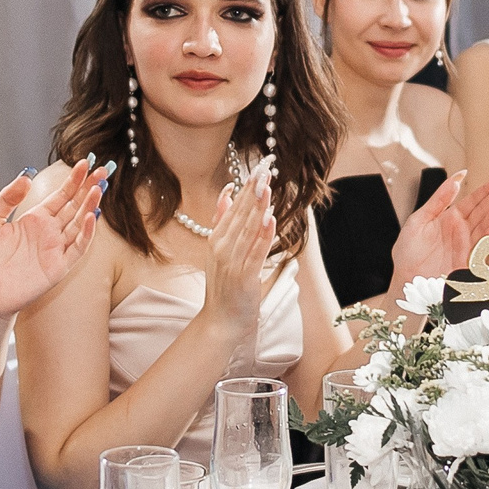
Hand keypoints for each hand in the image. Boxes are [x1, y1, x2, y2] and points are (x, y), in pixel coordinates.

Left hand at [0, 160, 109, 316]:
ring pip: (79, 223)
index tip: (85, 163)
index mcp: (34, 219)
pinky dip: (86, 233)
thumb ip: (7, 198)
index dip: (73, 180)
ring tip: (99, 188)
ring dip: (90, 206)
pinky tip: (91, 216)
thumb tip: (26, 176)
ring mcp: (55, 249)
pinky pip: (77, 248)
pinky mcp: (58, 267)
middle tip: (103, 170)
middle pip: (75, 206)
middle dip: (89, 188)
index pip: (60, 196)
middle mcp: (49, 232)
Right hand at [201, 164, 275, 336]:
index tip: (258, 168)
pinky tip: (271, 219)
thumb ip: (222, 221)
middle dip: (253, 190)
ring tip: (268, 186)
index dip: (246, 187)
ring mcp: (232, 262)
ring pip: (248, 229)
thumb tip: (227, 192)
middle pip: (240, 214)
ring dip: (259, 207)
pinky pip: (256, 252)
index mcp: (216, 239)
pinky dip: (263, 235)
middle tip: (265, 168)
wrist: (221, 321)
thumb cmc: (224, 287)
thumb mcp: (218, 250)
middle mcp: (222, 248)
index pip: (233, 207)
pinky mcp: (244, 276)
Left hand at [388, 171, 488, 291]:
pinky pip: (479, 247)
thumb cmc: (407, 254)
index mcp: (451, 218)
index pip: (474, 200)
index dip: (488, 189)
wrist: (405, 281)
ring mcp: (467, 246)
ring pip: (486, 226)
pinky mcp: (467, 261)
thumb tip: (457, 177)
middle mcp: (462, 231)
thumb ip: (439, 199)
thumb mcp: (419, 220)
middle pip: (484, 210)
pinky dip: (487, 237)